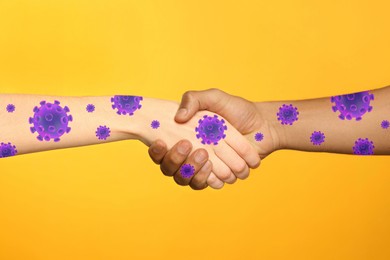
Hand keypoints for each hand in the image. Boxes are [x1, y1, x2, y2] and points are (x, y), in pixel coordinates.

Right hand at [148, 89, 279, 188]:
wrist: (263, 126)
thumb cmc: (238, 110)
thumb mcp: (214, 97)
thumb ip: (193, 99)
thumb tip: (178, 118)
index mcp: (184, 135)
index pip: (161, 149)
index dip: (156, 151)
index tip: (161, 142)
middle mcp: (190, 153)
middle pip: (169, 167)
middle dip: (175, 159)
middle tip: (188, 145)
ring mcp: (202, 166)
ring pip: (184, 178)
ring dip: (192, 169)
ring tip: (205, 156)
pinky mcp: (216, 176)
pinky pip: (204, 184)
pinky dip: (208, 178)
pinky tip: (214, 168)